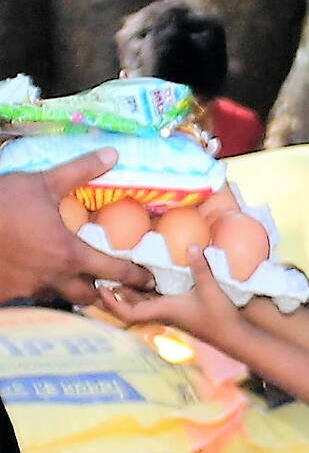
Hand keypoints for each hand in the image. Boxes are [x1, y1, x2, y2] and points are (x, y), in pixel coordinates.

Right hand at [0, 149, 151, 304]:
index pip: (113, 271)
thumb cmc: (1, 204)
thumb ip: (80, 171)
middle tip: (112, 285)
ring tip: (75, 279)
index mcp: (69, 254)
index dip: (135, 277)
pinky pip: (30, 296)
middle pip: (88, 295)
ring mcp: (28, 288)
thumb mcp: (42, 183)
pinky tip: (37, 275)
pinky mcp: (6, 293)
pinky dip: (39, 288)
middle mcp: (53, 277)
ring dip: (70, 291)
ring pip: (59, 298)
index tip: (150, 281)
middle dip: (102, 292)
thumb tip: (113, 154)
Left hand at [98, 244, 240, 346]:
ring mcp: (170, 313)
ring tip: (120, 273)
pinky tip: (148, 278)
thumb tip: (191, 245)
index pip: (129, 313)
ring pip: (142, 304)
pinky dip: (146, 292)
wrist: (233, 336)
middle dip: (115, 294)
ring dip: (130, 292)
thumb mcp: (211, 289)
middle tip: (103, 275)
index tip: (101, 288)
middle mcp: (163, 313)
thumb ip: (200, 267)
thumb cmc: (219, 316)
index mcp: (164, 310)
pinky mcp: (179, 310)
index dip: (112, 303)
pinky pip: (154, 301)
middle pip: (130, 307)